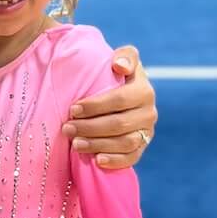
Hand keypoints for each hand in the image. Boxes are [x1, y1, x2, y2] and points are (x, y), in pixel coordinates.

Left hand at [63, 46, 156, 169]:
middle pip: (119, 124)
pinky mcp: (142, 147)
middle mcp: (149, 113)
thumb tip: (119, 65)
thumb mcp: (123, 60)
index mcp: (144, 90)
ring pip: (124, 143)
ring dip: (98, 145)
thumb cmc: (117, 75)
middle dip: (90, 127)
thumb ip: (125, 56)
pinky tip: (97, 160)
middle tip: (67, 128)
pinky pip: (131, 158)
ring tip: (75, 144)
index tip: (73, 108)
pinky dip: (115, 161)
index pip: (120, 99)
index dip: (95, 105)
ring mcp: (147, 132)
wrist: (123, 96)